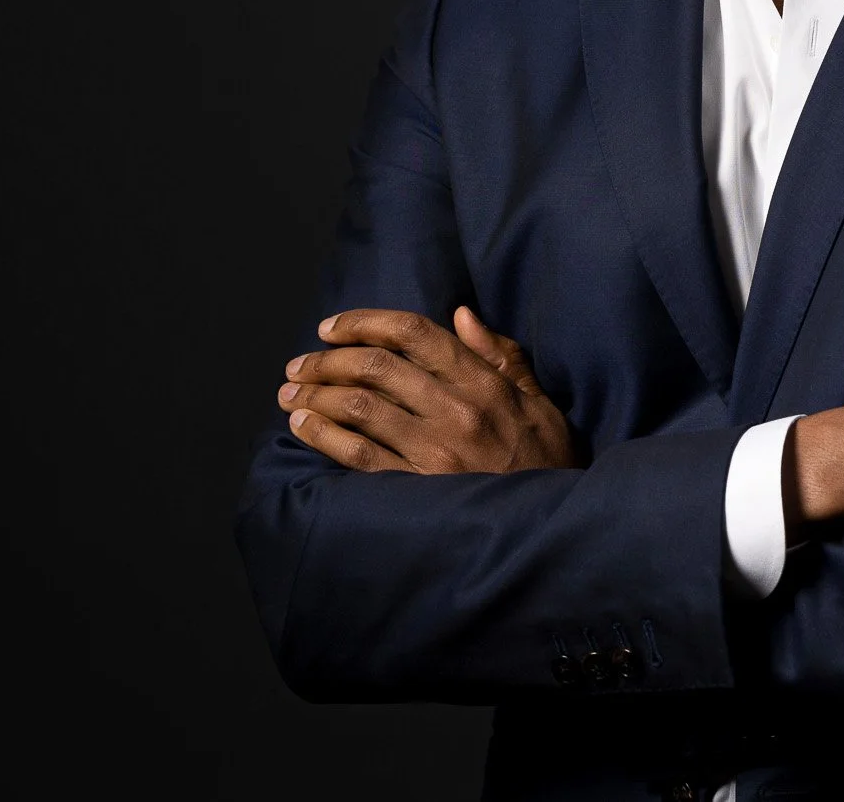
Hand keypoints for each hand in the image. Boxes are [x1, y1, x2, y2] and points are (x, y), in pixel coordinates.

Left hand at [279, 306, 576, 474]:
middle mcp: (456, 411)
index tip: (332, 327)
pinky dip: (323, 436)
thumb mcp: (540, 402)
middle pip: (377, 367)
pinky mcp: (417, 489)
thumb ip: (502, 355)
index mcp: (485, 383)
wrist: (551, 528)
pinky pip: (359, 456)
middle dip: (328, 359)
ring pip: (360, 407)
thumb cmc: (546, 461)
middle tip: (300, 364)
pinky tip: (302, 426)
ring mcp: (435, 452)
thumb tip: (461, 315)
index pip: (415, 334)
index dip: (365, 322)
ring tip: (292, 393)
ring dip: (317, 395)